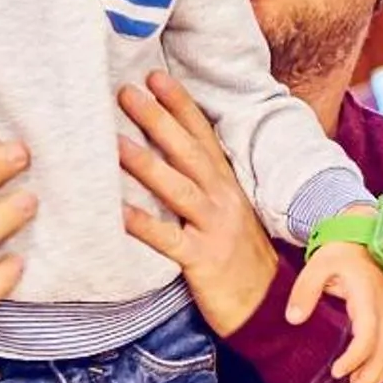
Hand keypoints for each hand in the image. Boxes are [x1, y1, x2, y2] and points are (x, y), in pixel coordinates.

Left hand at [118, 72, 282, 340]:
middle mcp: (223, 199)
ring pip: (179, 189)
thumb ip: (205, 184)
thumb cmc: (241, 258)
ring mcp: (214, 228)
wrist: (268, 307)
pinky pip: (170, 240)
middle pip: (187, 152)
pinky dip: (146, 225)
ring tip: (114, 143)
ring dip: (146, 165)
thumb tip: (170, 155)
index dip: (179, 104)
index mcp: (227, 185)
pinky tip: (121, 213)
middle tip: (126, 92)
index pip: (202, 135)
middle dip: (157, 120)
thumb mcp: (230, 213)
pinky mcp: (204, 260)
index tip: (154, 76)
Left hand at [288, 233, 382, 382]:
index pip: (368, 335)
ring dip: (374, 378)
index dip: (355, 358)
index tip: (336, 372)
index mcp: (368, 298)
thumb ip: (305, 291)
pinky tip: (360, 379)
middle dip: (367, 379)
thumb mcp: (318, 264)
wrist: (365, 238)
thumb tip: (293, 319)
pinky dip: (378, 368)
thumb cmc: (341, 251)